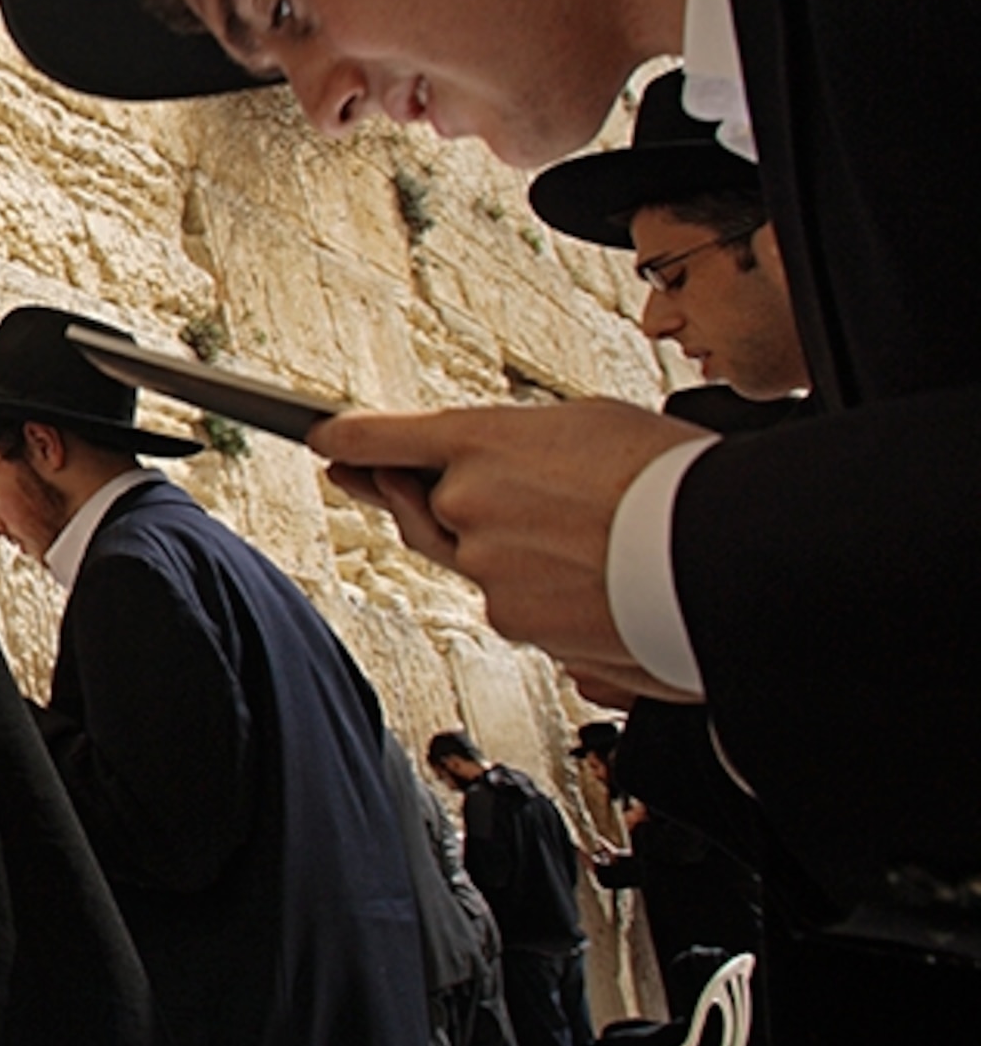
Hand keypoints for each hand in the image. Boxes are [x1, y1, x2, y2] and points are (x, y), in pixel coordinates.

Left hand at [312, 400, 706, 676]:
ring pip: (473, 559)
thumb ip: (522, 449)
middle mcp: (467, 504)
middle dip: (409, 495)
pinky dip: (540, 593)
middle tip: (388, 484)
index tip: (324, 441)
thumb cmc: (671, 476)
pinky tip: (590, 577)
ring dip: (506, 550)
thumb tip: (502, 467)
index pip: (382, 437)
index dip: (347, 440)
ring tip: (575, 535)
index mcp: (480, 441)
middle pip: (419, 507)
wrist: (721, 553)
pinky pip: (512, 603)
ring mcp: (486, 569)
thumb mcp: (590, 424)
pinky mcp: (516, 621)